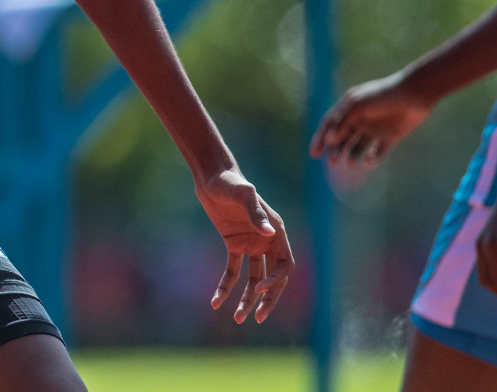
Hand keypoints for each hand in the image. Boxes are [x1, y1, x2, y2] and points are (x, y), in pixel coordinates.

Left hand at [196, 169, 294, 323]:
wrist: (211, 177)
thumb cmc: (231, 182)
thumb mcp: (243, 194)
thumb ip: (255, 211)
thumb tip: (269, 233)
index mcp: (276, 232)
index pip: (285, 265)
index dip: (275, 280)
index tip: (258, 288)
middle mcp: (267, 241)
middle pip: (274, 278)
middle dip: (267, 299)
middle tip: (256, 318)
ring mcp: (251, 245)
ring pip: (254, 279)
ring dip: (247, 299)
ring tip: (238, 319)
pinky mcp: (234, 245)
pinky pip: (232, 271)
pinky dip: (225, 287)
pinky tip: (215, 302)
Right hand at [309, 72, 431, 167]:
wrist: (413, 94)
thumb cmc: (382, 96)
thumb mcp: (357, 106)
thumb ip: (342, 122)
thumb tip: (328, 140)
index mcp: (348, 109)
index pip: (329, 126)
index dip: (320, 140)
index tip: (314, 154)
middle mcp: (360, 120)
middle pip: (342, 139)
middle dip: (335, 151)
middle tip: (333, 161)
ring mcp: (375, 129)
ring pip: (358, 147)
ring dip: (352, 156)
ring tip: (351, 162)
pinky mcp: (390, 137)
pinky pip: (378, 152)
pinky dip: (372, 159)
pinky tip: (369, 160)